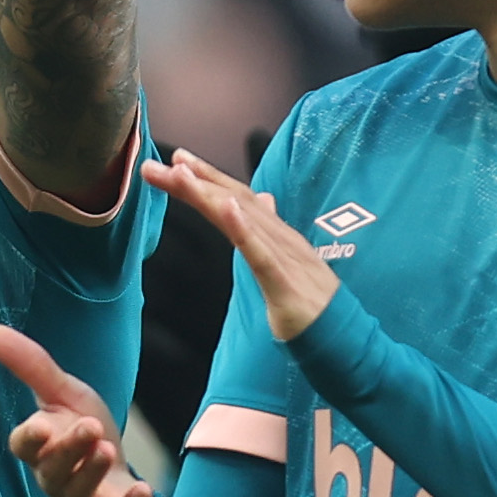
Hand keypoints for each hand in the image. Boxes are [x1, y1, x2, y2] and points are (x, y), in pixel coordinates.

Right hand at [0, 325, 155, 496]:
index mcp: (40, 450)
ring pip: (78, 495)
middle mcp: (55, 480)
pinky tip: (143, 490)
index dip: (30, 440)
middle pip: (52, 470)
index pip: (24, 447)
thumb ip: (31, 367)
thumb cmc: (87, 436)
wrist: (120, 482)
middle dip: (70, 449)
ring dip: (92, 473)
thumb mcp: (65, 396)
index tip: (41, 426)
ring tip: (107, 449)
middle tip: (91, 427)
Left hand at [145, 148, 339, 341]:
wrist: (341, 337)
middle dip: (193, 180)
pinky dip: (242, 228)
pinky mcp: (284, 282)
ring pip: (241, 219)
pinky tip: (224, 208)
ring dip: (209, 193)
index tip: (176, 159)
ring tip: (181, 174)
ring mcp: (283, 256)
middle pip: (231, 200)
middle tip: (155, 165)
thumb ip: (269, 231)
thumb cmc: (311, 299)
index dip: (208, 177)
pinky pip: (260, 253)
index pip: (237, 197)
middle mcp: (278, 237)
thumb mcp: (285, 260)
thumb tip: (263, 198)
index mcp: (275, 234)